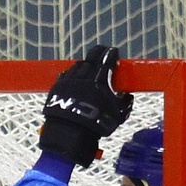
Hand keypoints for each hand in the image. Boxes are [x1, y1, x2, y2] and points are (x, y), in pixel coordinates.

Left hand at [39, 46, 133, 166]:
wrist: (70, 133)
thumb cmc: (97, 123)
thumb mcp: (118, 115)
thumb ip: (125, 103)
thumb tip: (128, 96)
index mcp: (100, 78)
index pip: (107, 58)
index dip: (112, 54)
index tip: (114, 53)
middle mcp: (84, 74)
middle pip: (92, 56)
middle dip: (99, 53)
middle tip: (103, 52)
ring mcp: (69, 79)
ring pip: (78, 65)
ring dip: (86, 63)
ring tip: (89, 66)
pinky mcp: (57, 86)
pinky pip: (66, 75)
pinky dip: (73, 73)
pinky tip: (74, 77)